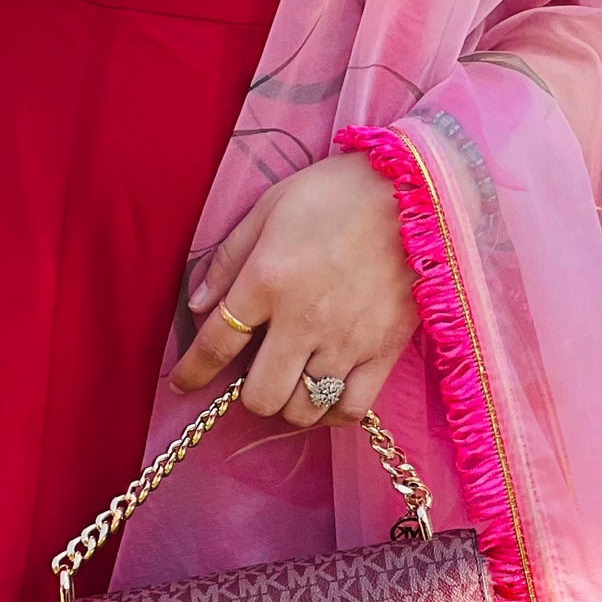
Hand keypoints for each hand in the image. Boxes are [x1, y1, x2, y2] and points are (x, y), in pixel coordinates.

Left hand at [171, 152, 416, 428]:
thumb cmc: (337, 192)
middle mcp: (303, 320)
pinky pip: (352, 409)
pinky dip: (333, 411)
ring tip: (293, 380)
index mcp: (268, 279)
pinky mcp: (385, 352)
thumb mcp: (270, 207)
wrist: (418, 191)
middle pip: (260, 395)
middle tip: (256, 373)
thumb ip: (229, 258)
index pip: (216, 344)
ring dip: (290, 402)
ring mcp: (347, 341)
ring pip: (304, 409)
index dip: (192, 370)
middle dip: (247, 393)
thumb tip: (199, 305)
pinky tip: (327, 392)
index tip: (183, 382)